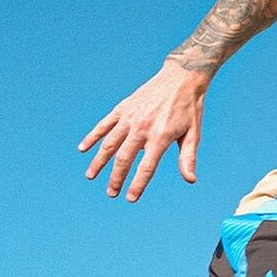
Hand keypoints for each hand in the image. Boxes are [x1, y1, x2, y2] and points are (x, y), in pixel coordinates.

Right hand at [79, 59, 208, 201]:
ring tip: (91, 176)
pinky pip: (104, 124)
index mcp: (160, 137)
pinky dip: (92, 137)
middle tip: (111, 193)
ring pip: (109, 143)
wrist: (180, 78)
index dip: (137, 184)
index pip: (146, 167)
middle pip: (124, 158)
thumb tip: (190, 180)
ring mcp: (130, 117)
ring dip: (99, 161)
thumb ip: (188, 158)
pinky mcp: (123, 108)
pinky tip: (83, 149)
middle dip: (116, 178)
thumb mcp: (193, 134)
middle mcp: (142, 127)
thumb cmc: (189, 109)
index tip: (130, 198)